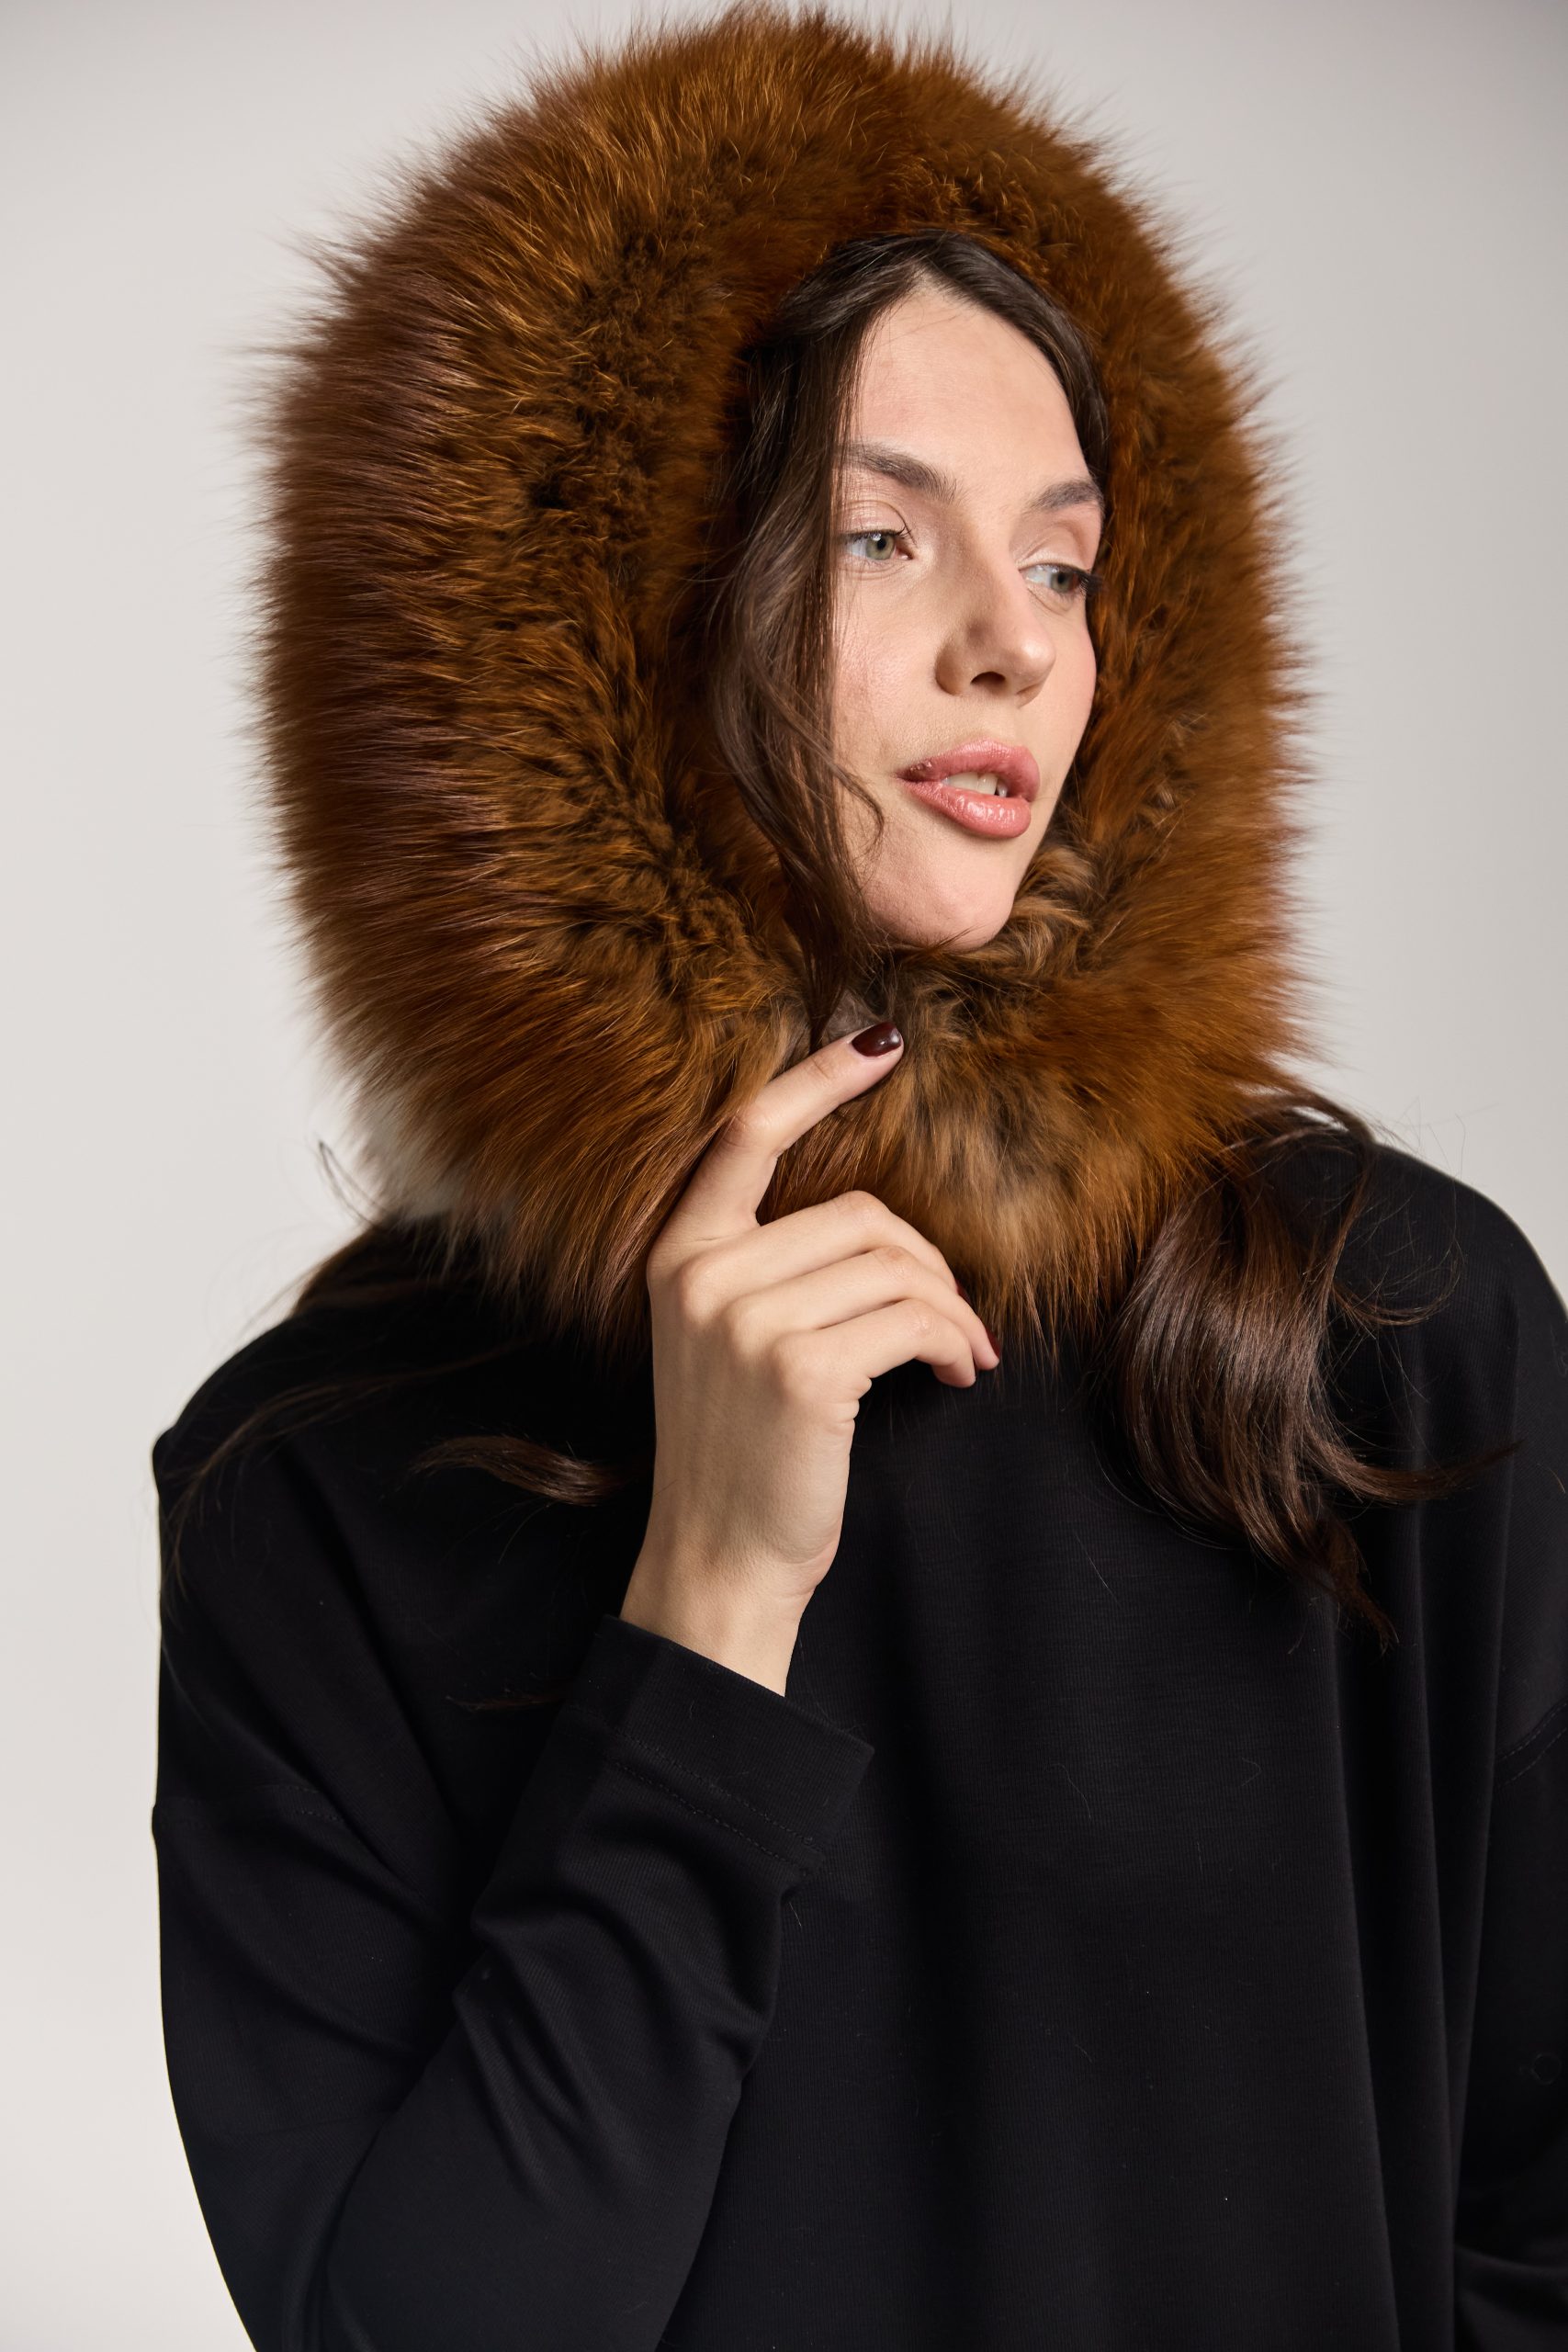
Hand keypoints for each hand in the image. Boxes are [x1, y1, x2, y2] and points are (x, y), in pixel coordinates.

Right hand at [619, 1021, 998, 1689]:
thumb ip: (774, 1269)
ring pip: (895, 1267)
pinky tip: (954, 1379)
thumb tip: (885, 1225)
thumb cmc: (742, 1454)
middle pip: (857, 1213)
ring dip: (951, 1314)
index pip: (747, 1136)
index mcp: (678, 1256)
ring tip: (961, 1357)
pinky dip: (954, 1345)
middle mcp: (701, 1276)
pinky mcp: (800, 1369)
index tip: (881, 1040)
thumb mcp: (730, 1343)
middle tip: (956, 1324)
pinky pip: (914, 1321)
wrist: (719, 1562)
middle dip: (927, 1265)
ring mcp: (745, 1321)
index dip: (818, 1081)